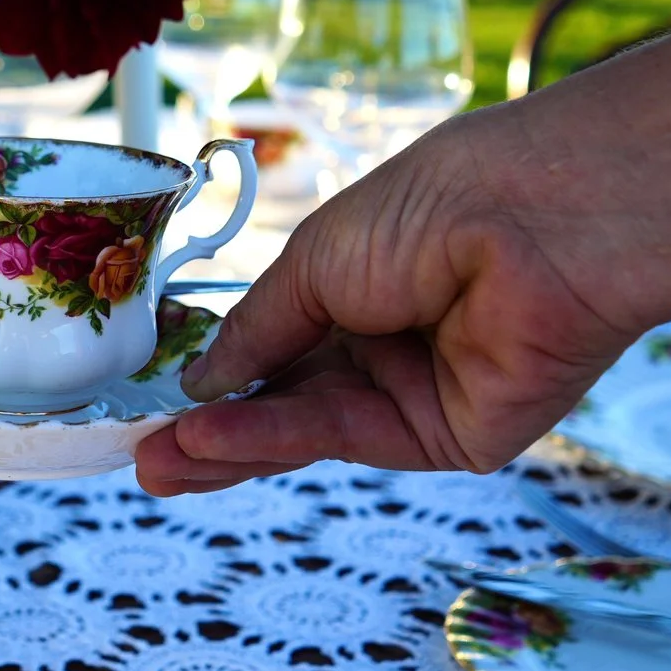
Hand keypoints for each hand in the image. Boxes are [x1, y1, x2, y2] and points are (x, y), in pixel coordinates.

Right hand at [134, 107, 639, 495]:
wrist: (535, 219)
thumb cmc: (432, 207)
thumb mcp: (316, 258)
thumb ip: (258, 330)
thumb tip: (201, 382)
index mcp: (361, 286)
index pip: (276, 345)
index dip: (216, 375)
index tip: (150, 399)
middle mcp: (388, 345)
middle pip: (285, 401)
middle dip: (210, 430)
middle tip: (136, 454)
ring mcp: (418, 395)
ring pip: (307, 432)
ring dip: (228, 447)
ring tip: (153, 464)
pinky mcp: (449, 438)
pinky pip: (346, 441)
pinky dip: (273, 439)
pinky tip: (208, 439)